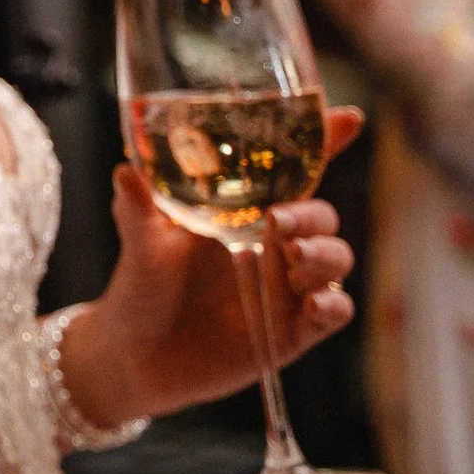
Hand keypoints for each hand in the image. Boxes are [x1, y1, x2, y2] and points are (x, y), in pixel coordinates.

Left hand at [61, 107, 364, 426]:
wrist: (135, 353)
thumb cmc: (142, 282)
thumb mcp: (141, 241)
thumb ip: (138, 208)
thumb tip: (125, 172)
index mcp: (245, 208)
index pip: (297, 170)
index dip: (328, 142)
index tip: (348, 119)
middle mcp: (274, 243)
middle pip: (321, 216)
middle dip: (311, 214)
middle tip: (278, 221)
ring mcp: (287, 287)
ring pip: (335, 259)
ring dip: (323, 254)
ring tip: (291, 255)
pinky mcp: (293, 331)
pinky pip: (334, 313)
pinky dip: (333, 306)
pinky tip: (314, 304)